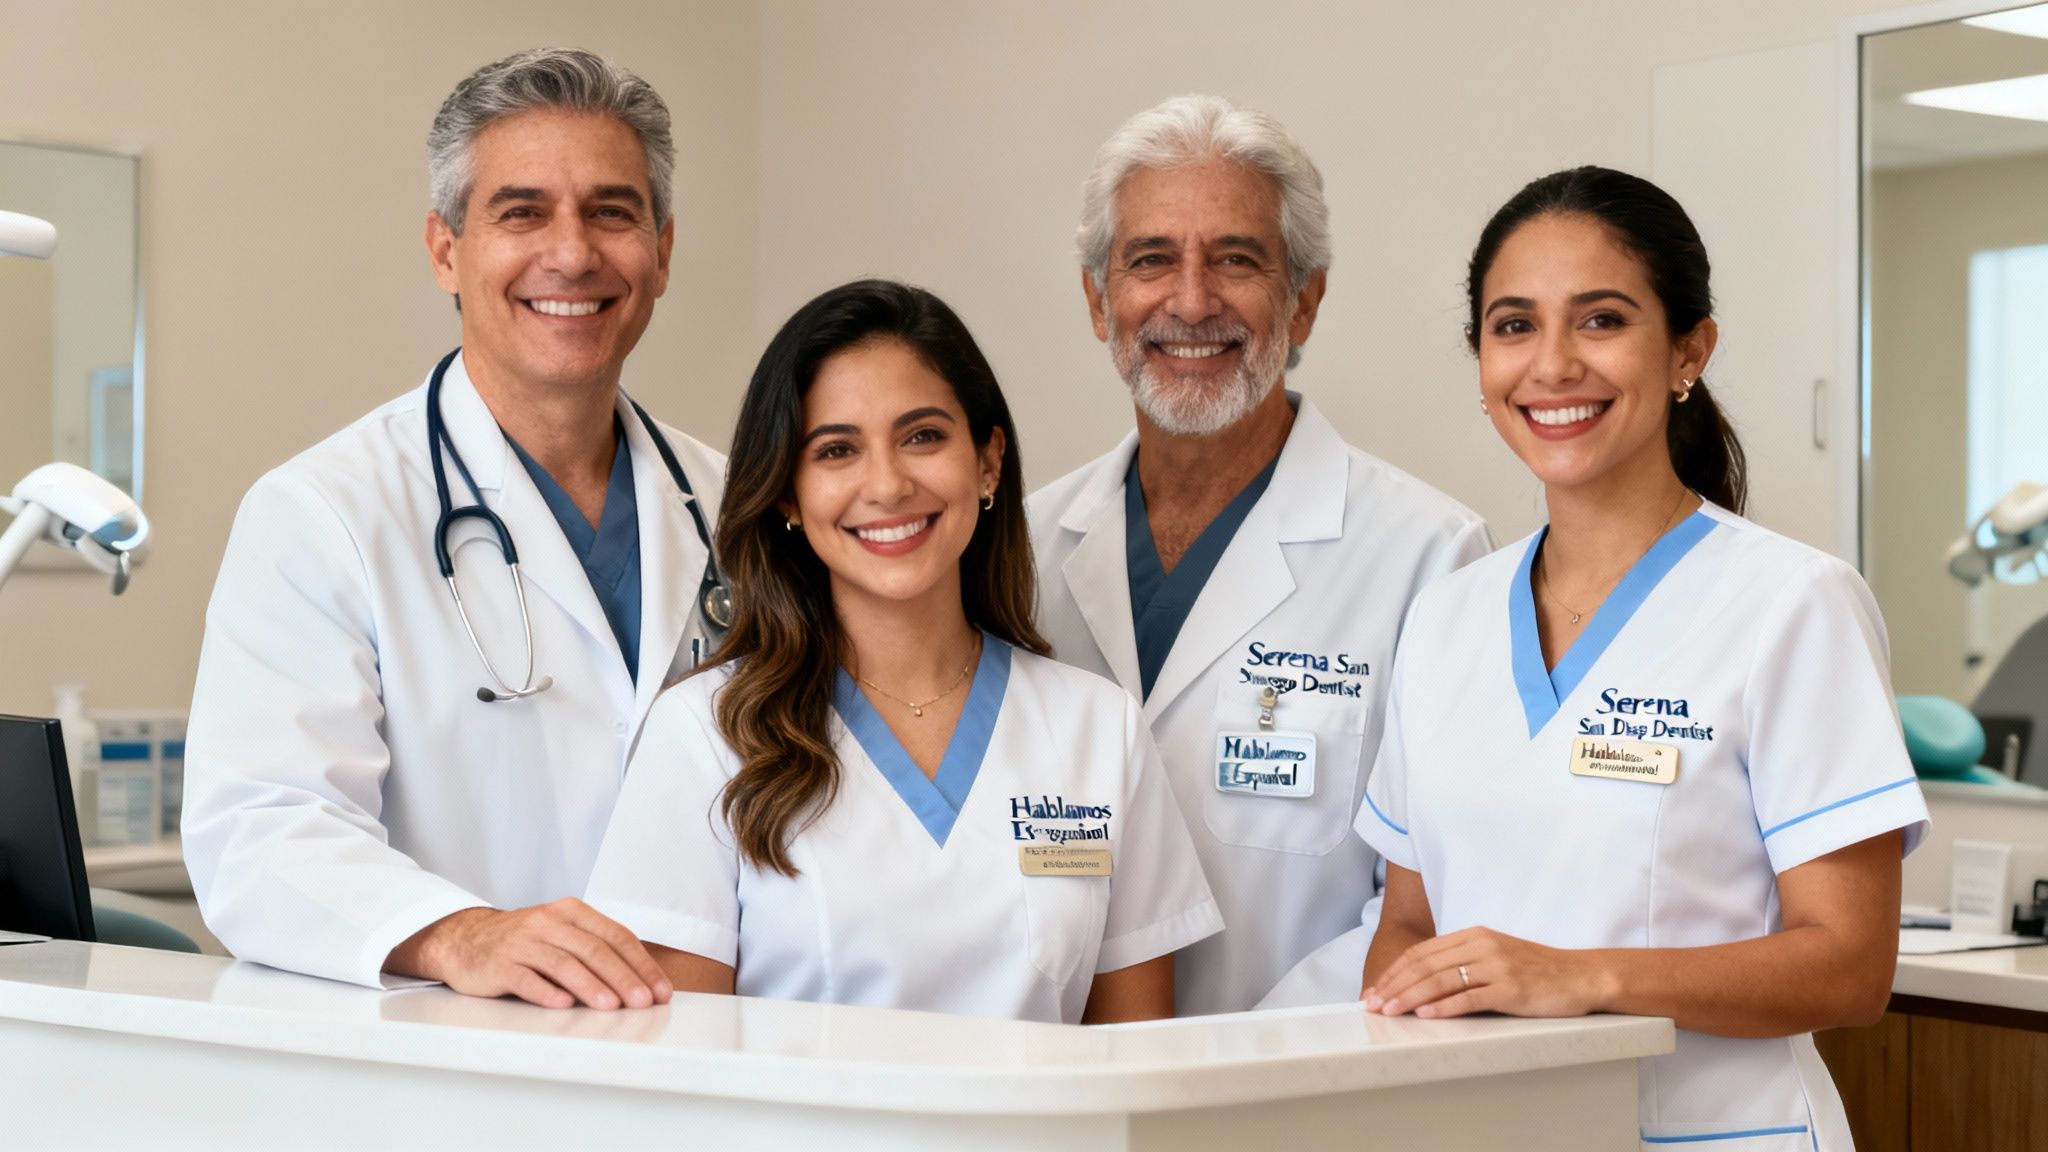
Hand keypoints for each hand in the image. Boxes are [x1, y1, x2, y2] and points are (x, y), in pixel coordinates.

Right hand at [387, 899, 674, 1009]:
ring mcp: (522, 942)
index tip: (660, 990)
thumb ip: (595, 949)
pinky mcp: (499, 964)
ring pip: (563, 963)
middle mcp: (548, 922)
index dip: (641, 964)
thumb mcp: (562, 933)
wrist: (466, 939)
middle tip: (643, 1002)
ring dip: (590, 986)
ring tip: (611, 1006)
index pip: (616, 936)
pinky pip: (526, 978)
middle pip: (593, 950)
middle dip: (623, 977)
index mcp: (571, 912)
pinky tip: (563, 1005)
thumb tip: (641, 983)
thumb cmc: (526, 941)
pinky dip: (546, 992)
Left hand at [1362, 926, 1614, 1019]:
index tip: (1375, 990)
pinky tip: (1425, 1014)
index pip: (1422, 953)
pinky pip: (1469, 997)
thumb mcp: (1495, 956)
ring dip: (1410, 997)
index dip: (1394, 972)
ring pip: (1441, 980)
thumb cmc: (1536, 971)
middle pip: (1425, 965)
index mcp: (1474, 936)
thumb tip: (1423, 983)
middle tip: (1372, 1004)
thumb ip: (1463, 963)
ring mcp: (1496, 966)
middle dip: (1394, 985)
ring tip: (1389, 1011)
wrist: (1580, 976)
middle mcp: (1481, 946)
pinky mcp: (1510, 988)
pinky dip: (1443, 1006)